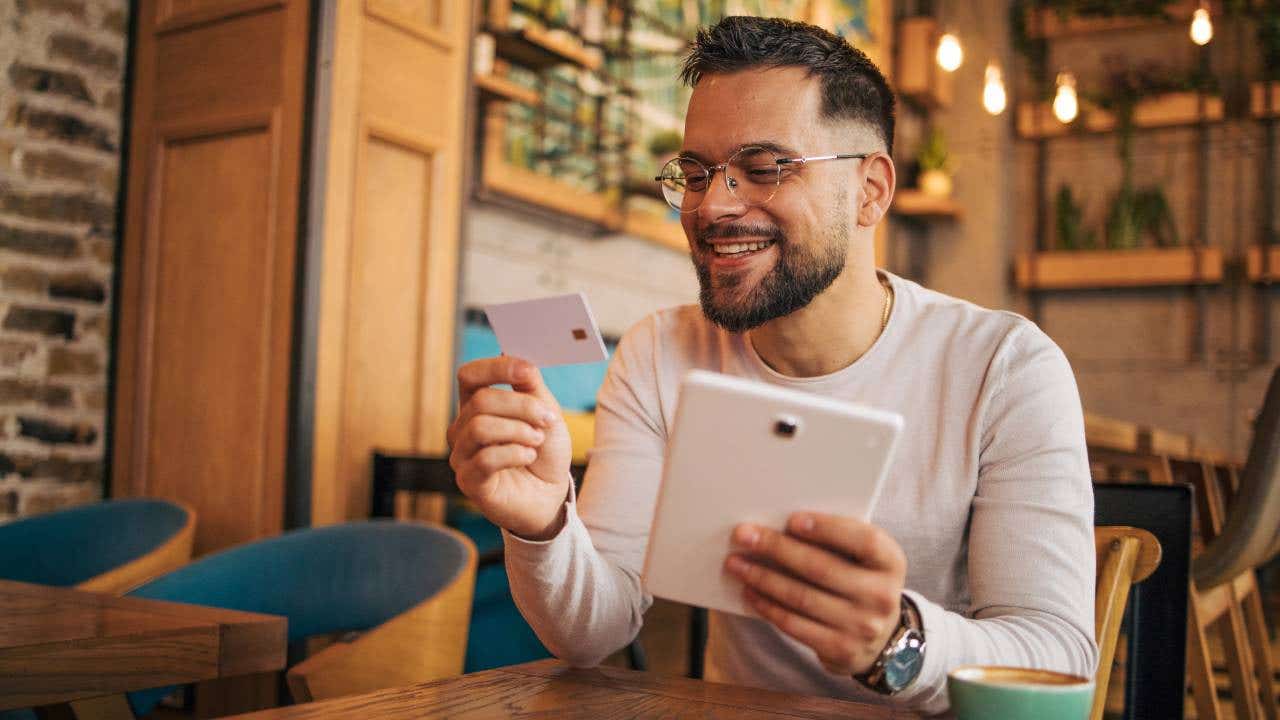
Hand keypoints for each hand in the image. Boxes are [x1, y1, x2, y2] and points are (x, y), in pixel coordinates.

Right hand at [447, 356, 573, 539]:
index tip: (527, 371)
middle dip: (521, 406)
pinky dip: (514, 453)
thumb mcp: (545, 412)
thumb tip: (511, 354)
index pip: (469, 375)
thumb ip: (530, 385)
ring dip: (519, 431)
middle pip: (481, 400)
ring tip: (537, 440)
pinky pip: (485, 458)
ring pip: (480, 427)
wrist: (550, 494)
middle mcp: (462, 428)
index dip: (496, 368)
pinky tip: (528, 457)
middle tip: (547, 418)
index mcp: (476, 405)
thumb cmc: (544, 452)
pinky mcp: (469, 481)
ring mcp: (462, 455)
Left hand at [723, 512, 906, 675]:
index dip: (828, 529)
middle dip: (777, 548)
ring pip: (802, 597)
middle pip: (822, 568)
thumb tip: (778, 522)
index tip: (791, 519)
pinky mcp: (841, 650)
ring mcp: (863, 627)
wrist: (879, 637)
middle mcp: (882, 595)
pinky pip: (795, 625)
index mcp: (890, 562)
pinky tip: (749, 591)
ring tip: (736, 563)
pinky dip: (767, 606)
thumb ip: (836, 540)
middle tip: (743, 535)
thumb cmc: (859, 580)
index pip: (864, 540)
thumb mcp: (863, 559)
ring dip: (762, 578)